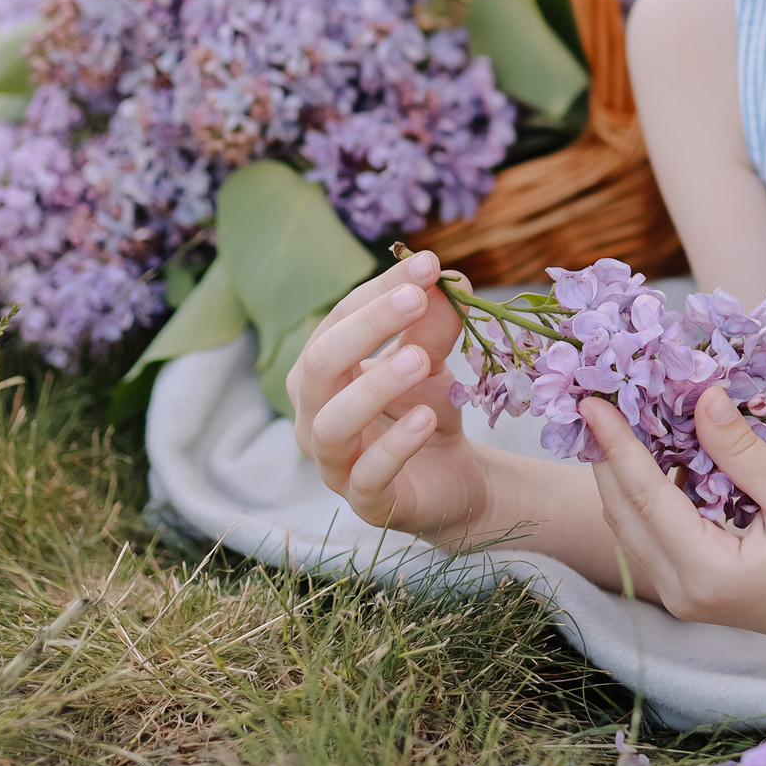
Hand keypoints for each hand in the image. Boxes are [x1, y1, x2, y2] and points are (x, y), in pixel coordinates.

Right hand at [290, 249, 491, 540]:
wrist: (452, 478)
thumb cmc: (423, 409)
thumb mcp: (432, 361)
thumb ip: (433, 325)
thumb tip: (447, 279)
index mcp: (321, 371)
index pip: (339, 320)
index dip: (379, 291)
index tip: (427, 264)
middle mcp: (314, 414)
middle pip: (319, 365)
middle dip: (366, 328)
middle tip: (415, 299)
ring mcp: (333, 462)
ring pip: (331, 423)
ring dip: (375, 387)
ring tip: (419, 360)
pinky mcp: (365, 500)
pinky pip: (367, 475)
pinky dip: (395, 445)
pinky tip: (426, 418)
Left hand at [581, 386, 765, 649]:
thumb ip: (743, 452)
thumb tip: (703, 399)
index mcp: (705, 571)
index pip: (645, 496)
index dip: (616, 444)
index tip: (591, 401)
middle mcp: (680, 590)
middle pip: (622, 512)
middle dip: (607, 454)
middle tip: (599, 400)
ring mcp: (680, 595)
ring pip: (630, 526)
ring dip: (622, 474)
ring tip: (621, 420)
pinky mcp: (687, 590)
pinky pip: (650, 536)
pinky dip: (645, 494)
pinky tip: (659, 456)